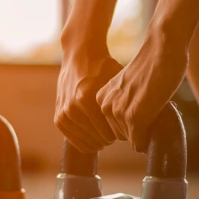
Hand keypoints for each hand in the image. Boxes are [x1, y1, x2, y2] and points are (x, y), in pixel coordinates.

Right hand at [55, 35, 122, 152]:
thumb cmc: (103, 68)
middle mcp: (73, 107)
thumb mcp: (117, 81)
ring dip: (99, 140)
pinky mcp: (58, 118)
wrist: (79, 56)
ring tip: (107, 133)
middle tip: (117, 131)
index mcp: (87, 98)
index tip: (126, 128)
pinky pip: (74, 140)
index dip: (121, 134)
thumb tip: (140, 126)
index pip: (110, 133)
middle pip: (99, 139)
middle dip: (111, 138)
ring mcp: (64, 113)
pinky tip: (96, 137)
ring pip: (87, 143)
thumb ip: (125, 103)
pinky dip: (86, 141)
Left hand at [97, 28, 188, 152]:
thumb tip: (130, 123)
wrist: (163, 50)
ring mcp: (118, 112)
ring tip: (154, 108)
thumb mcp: (129, 86)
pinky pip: (139, 142)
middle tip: (151, 108)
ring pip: (132, 139)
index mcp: (102, 98)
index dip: (133, 121)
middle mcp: (106, 106)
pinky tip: (156, 121)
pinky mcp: (134, 117)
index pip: (114, 126)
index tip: (143, 106)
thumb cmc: (152, 66)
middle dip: (138, 128)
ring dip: (145, 130)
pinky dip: (148, 139)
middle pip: (122, 135)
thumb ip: (124, 101)